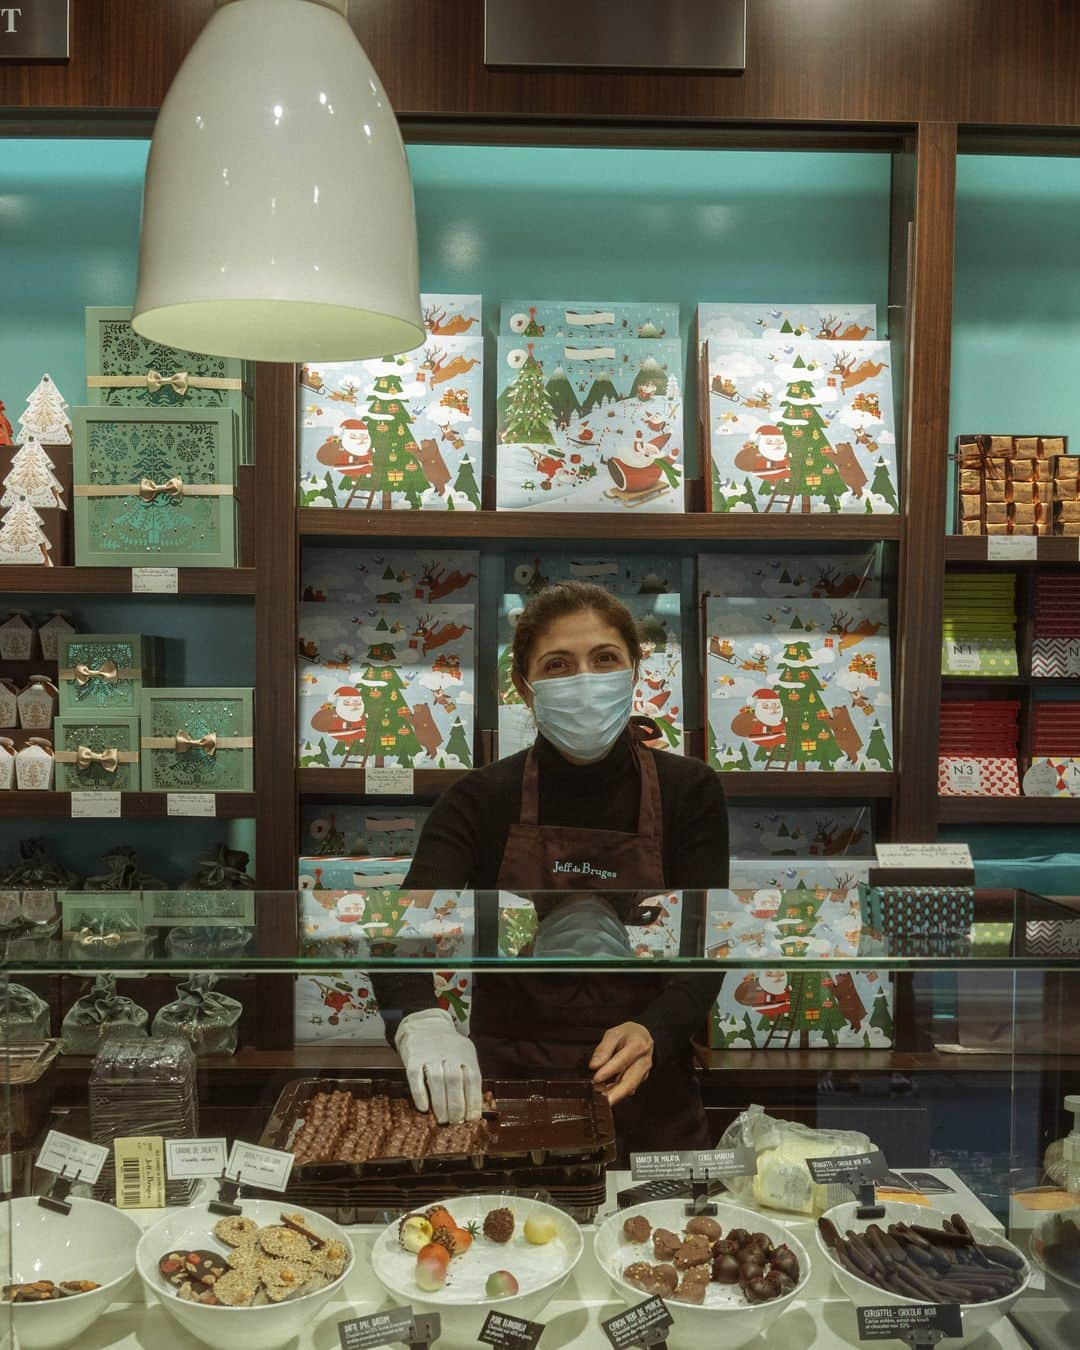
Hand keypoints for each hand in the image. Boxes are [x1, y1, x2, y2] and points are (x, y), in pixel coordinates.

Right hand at [395, 1008, 481, 1123]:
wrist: (424, 1024)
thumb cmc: (447, 1047)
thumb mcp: (463, 1054)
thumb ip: (468, 1075)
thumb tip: (474, 1108)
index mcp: (465, 1053)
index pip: (473, 1078)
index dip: (473, 1100)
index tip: (472, 1119)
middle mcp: (449, 1053)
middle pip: (455, 1080)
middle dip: (457, 1105)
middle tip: (456, 1123)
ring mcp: (430, 1054)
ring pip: (437, 1080)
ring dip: (440, 1103)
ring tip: (442, 1120)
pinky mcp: (413, 1057)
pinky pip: (415, 1076)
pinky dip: (420, 1093)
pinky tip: (423, 1108)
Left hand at [589, 1021, 653, 1106]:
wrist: (644, 1037)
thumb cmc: (628, 1034)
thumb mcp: (614, 1033)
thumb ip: (604, 1048)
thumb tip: (594, 1065)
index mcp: (638, 1045)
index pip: (622, 1059)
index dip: (609, 1070)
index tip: (596, 1078)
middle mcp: (644, 1061)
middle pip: (631, 1079)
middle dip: (616, 1093)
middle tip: (603, 1101)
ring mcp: (644, 1072)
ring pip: (630, 1087)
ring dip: (616, 1095)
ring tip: (602, 1101)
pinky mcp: (641, 1079)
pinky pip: (629, 1088)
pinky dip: (617, 1094)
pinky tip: (607, 1097)